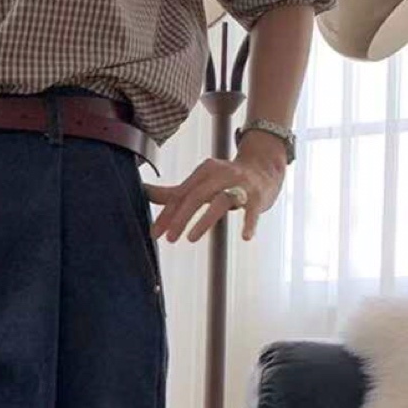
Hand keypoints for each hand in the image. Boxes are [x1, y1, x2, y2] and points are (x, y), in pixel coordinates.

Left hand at [144, 136, 285, 244]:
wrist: (264, 168)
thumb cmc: (226, 180)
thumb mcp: (199, 183)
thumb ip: (173, 192)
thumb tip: (143, 191)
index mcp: (204, 171)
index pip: (181, 194)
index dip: (166, 214)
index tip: (154, 233)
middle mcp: (221, 174)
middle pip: (196, 196)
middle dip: (180, 218)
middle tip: (169, 239)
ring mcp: (241, 184)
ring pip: (220, 200)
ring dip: (204, 221)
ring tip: (191, 239)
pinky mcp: (258, 196)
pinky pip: (253, 210)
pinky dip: (249, 223)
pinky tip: (246, 237)